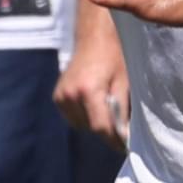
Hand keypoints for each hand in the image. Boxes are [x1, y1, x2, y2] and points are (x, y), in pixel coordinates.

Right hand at [53, 21, 130, 150]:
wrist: (93, 36)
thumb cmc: (113, 55)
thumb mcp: (124, 81)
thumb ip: (122, 109)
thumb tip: (125, 134)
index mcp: (88, 90)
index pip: (101, 127)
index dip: (114, 139)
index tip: (125, 146)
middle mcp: (71, 95)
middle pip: (91, 128)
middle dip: (106, 129)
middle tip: (119, 123)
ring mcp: (61, 95)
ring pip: (81, 125)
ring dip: (94, 122)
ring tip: (105, 106)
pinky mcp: (57, 96)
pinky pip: (72, 117)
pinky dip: (83, 115)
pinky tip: (92, 101)